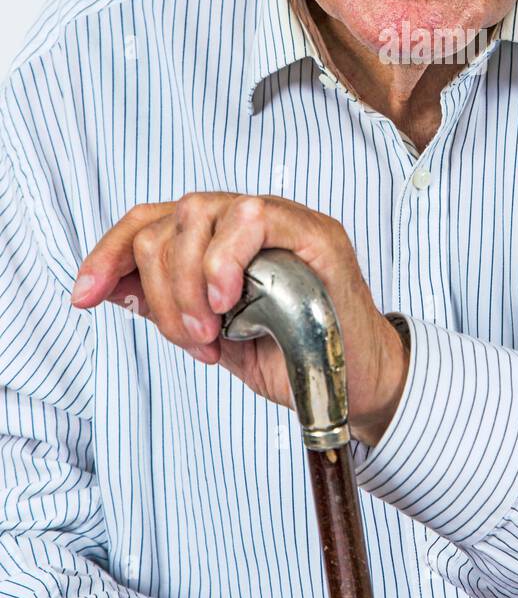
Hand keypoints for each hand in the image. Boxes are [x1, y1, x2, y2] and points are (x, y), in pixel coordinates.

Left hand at [71, 193, 408, 445]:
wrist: (354, 385)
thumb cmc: (293, 357)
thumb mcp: (213, 336)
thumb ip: (170, 305)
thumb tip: (113, 286)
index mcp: (218, 241)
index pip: (150, 222)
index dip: (107, 254)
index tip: (83, 296)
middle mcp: (245, 222)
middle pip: (167, 220)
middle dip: (161, 290)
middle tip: (192, 340)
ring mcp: (281, 220)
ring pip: (199, 213)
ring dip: (189, 282)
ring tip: (214, 331)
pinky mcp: (314, 232)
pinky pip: (254, 217)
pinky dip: (227, 260)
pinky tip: (230, 300)